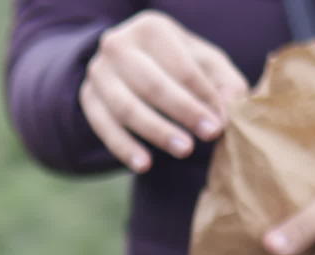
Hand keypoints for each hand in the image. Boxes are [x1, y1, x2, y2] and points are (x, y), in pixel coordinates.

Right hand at [79, 12, 248, 173]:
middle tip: (210, 135)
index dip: (204, 95)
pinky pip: (104, 127)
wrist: (128, 65)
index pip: (182, 66)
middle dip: (184, 112)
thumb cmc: (175, 64)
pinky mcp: (87, 98)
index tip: (222, 122)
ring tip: (184, 151)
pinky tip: (144, 165)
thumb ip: (223, 83)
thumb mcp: (203, 63)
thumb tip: (228, 109)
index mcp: (151, 28)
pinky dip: (124, 147)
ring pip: (126, 107)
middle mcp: (118, 45)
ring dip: (157, 132)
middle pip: (153, 84)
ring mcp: (98, 73)